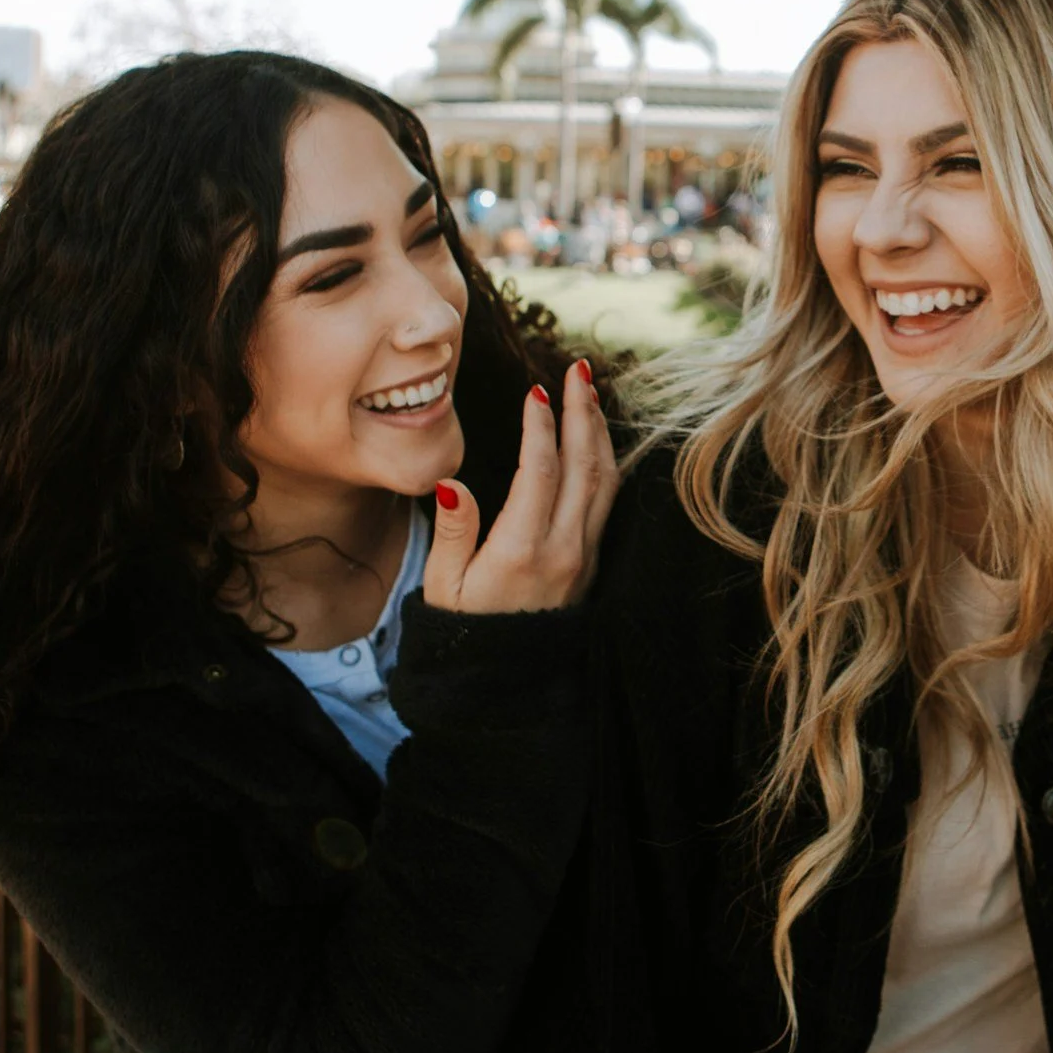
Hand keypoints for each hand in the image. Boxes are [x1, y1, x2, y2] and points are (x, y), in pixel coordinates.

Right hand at [421, 360, 619, 612]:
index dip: (539, 426)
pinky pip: (608, 501)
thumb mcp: (444, 586)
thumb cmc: (465, 630)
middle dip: (582, 412)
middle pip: (584, 465)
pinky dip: (606, 462)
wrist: (506, 682)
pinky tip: (597, 440)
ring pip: (605, 481)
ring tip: (589, 394)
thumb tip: (451, 482)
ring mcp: (584, 556)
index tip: (535, 390)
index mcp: (521, 550)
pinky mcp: (592, 562)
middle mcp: (563, 548)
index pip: (539, 470)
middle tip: (578, 370)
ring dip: (599, 432)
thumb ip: (453, 532)